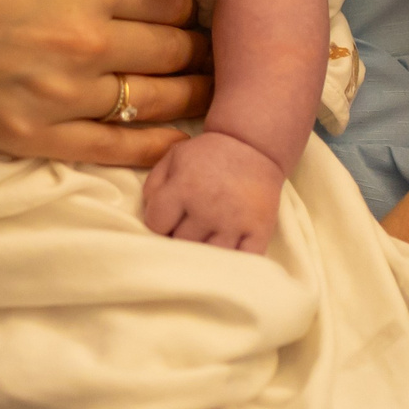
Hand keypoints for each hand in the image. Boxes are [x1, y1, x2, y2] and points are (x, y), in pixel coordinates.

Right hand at [0, 0, 211, 167]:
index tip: (190, 2)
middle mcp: (88, 41)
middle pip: (172, 49)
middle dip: (195, 45)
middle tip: (208, 47)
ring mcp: (62, 94)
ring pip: (154, 100)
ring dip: (189, 93)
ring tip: (205, 89)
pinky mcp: (33, 135)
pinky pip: (112, 148)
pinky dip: (154, 147)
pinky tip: (180, 142)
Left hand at [140, 131, 281, 251]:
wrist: (255, 145)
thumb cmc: (209, 153)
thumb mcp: (174, 158)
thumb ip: (153, 186)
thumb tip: (150, 220)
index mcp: (184, 187)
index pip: (156, 225)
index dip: (159, 223)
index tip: (168, 219)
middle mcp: (208, 208)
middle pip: (181, 244)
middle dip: (179, 239)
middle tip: (187, 230)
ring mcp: (235, 222)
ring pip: (208, 257)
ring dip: (203, 252)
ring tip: (205, 240)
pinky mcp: (259, 230)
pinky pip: (242, 261)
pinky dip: (233, 263)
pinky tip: (227, 255)